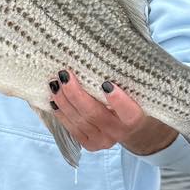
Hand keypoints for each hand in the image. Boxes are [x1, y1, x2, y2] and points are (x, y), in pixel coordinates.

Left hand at [48, 70, 177, 155]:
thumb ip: (125, 75)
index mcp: (135, 118)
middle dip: (76, 94)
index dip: (118, 100)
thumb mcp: (135, 88)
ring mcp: (103, 141)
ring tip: (55, 83)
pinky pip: (72, 128)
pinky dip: (61, 112)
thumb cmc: (132, 98)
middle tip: (65, 74)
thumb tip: (108, 45)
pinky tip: (54, 98)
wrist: (132, 127)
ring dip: (63, 101)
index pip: (129, 112)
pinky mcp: (90, 144)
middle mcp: (119, 132)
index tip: (106, 83)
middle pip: (94, 114)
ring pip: (79, 120)